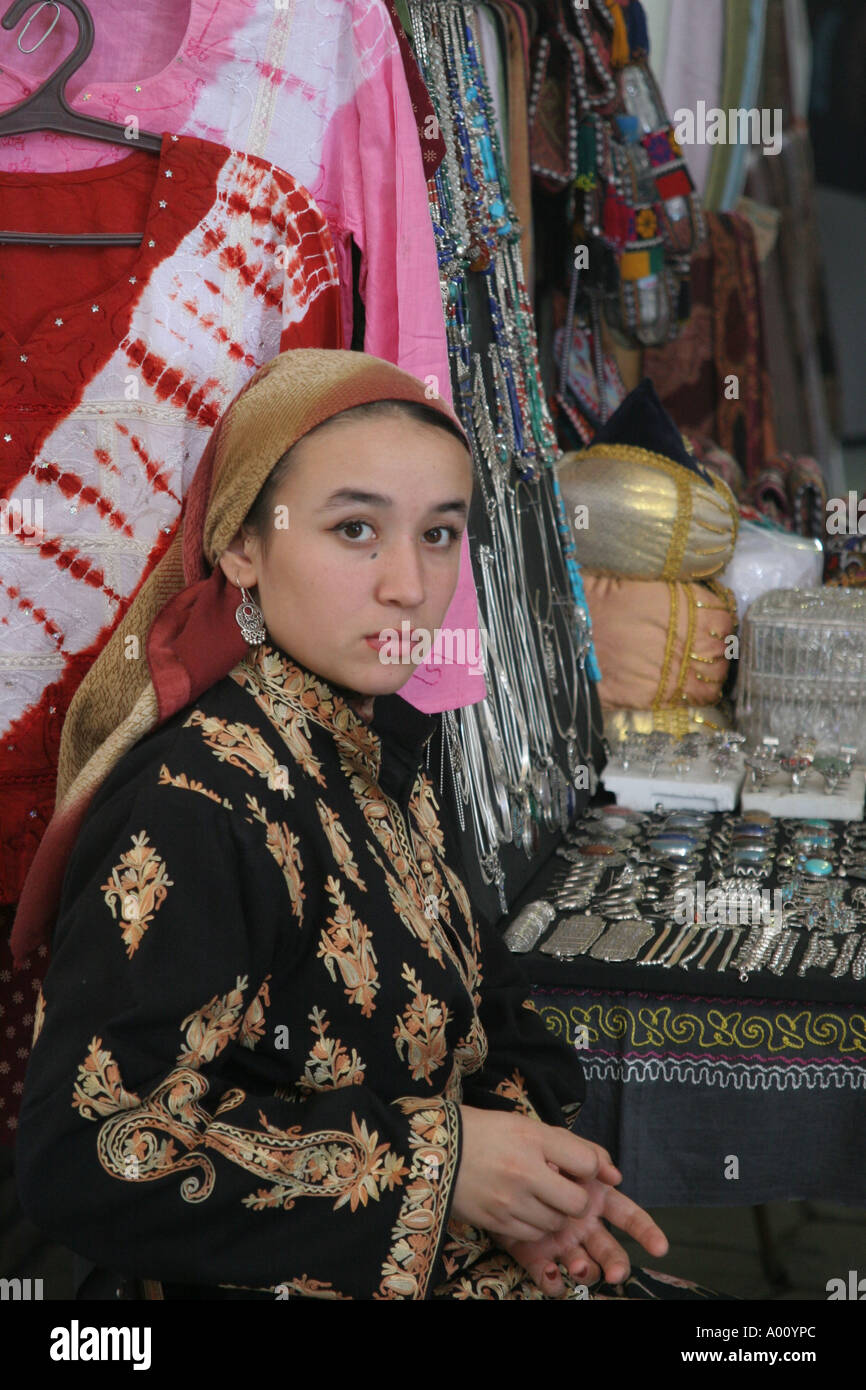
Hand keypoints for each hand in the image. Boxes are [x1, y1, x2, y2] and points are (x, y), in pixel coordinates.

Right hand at [451, 1107, 622, 1242]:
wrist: (435, 1151)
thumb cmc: (485, 1133)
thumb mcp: (527, 1126)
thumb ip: (574, 1146)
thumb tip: (614, 1173)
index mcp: (532, 1138)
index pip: (586, 1162)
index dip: (591, 1169)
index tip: (580, 1168)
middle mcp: (524, 1170)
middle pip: (577, 1202)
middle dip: (577, 1200)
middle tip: (563, 1189)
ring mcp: (509, 1200)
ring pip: (558, 1223)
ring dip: (556, 1214)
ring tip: (538, 1196)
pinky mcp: (497, 1222)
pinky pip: (535, 1235)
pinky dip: (536, 1225)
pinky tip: (523, 1208)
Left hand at [499, 1163, 668, 1296]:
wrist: (484, 1159)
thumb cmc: (529, 1150)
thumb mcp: (558, 1143)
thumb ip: (588, 1154)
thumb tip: (616, 1175)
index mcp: (596, 1199)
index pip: (629, 1216)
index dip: (646, 1232)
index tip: (660, 1247)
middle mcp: (584, 1225)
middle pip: (610, 1248)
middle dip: (617, 1262)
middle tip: (617, 1273)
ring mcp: (560, 1242)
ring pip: (582, 1265)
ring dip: (584, 1269)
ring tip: (576, 1266)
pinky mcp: (533, 1254)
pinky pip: (546, 1274)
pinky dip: (551, 1280)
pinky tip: (551, 1274)